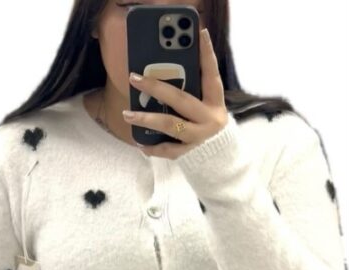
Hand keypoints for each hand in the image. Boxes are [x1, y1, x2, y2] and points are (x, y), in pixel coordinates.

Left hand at [123, 27, 228, 159]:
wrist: (220, 158)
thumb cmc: (206, 123)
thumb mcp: (206, 105)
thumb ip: (192, 91)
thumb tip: (164, 72)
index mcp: (215, 102)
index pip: (211, 74)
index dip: (207, 55)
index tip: (199, 32)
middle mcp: (209, 119)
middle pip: (181, 100)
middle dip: (156, 88)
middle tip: (134, 79)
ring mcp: (199, 137)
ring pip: (170, 125)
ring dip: (147, 119)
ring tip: (127, 114)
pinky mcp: (189, 153)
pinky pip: (168, 149)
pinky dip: (153, 147)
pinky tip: (139, 143)